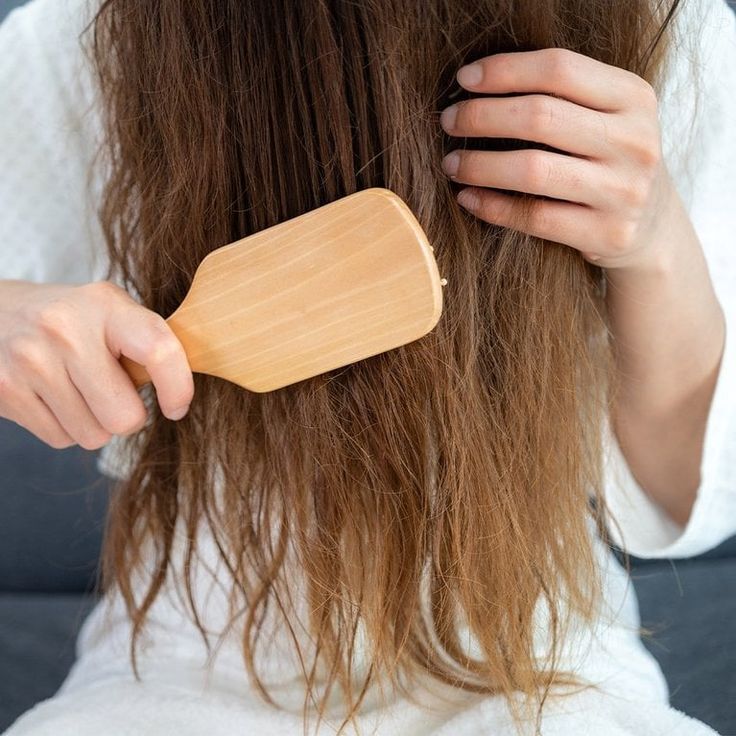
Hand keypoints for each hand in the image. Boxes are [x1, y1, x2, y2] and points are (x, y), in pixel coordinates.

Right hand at [0, 280, 193, 449]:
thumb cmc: (71, 320)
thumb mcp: (111, 312)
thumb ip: (148, 343)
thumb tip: (182, 390)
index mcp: (105, 305)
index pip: (159, 349)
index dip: (178, 388)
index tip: (177, 407)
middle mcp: (65, 329)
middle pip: (125, 416)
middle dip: (127, 416)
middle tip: (112, 393)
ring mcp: (32, 361)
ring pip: (94, 435)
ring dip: (94, 423)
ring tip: (77, 389)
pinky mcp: (7, 390)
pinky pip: (61, 439)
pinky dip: (65, 427)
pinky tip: (53, 397)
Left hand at [439, 48, 676, 271]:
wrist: (651, 227)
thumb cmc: (609, 162)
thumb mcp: (605, 118)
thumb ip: (562, 96)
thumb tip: (478, 83)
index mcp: (634, 97)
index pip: (559, 69)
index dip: (505, 71)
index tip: (464, 80)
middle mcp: (635, 141)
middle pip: (540, 117)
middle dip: (482, 117)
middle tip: (449, 122)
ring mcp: (624, 191)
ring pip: (532, 170)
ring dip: (479, 165)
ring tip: (451, 165)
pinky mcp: (607, 233)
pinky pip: (534, 217)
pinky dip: (492, 206)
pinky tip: (468, 198)